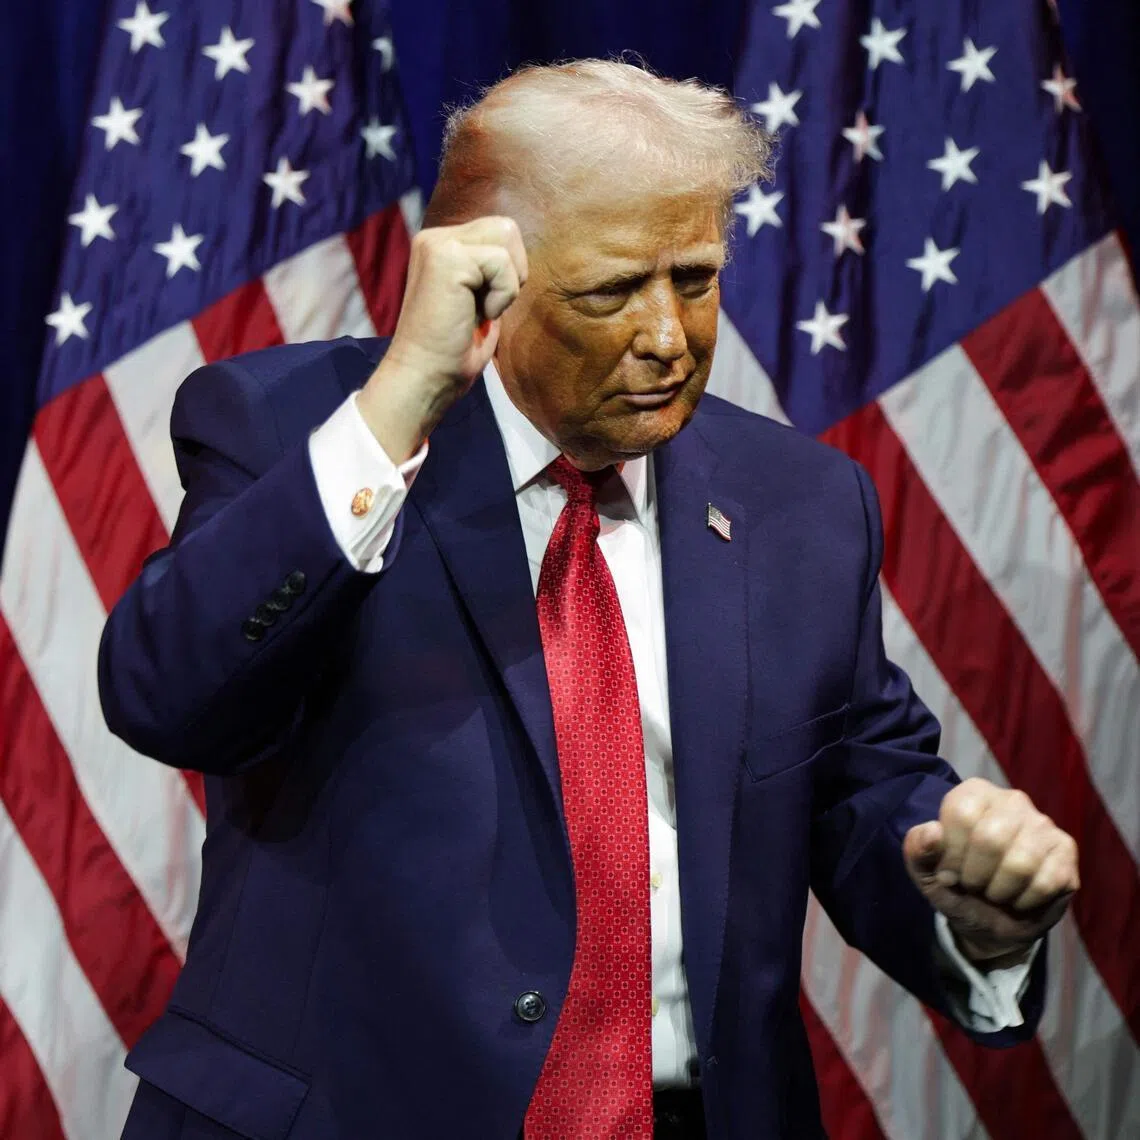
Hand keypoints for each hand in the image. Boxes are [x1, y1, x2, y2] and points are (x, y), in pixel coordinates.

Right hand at [358, 216, 528, 460]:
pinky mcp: (445, 257)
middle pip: (506, 228)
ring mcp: (437, 244)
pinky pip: (502, 263)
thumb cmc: (452, 351)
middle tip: (485, 308)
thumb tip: (518, 255)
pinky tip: (477, 314)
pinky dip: (501, 295)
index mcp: (440, 246)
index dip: (506, 274)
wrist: (425, 378)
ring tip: (479, 310)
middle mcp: (434, 238)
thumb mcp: (477, 300)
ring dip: (506, 283)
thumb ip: (490, 271)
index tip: (480, 308)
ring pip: (506, 237)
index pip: (499, 233)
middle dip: (511, 272)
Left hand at [903, 778, 1078, 965]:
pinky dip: (1025, 901)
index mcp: (974, 793)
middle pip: (991, 838)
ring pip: (1021, 863)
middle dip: (975, 876)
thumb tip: (932, 832)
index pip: (961, 813)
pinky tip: (1019, 898)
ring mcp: (1043, 824)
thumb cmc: (957, 886)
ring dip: (1000, 891)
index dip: (952, 854)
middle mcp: (1012, 800)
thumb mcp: (926, 872)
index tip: (949, 872)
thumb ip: (918, 849)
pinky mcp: (1066, 851)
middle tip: (973, 886)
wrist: (990, 922)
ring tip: (995, 892)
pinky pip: (1046, 882)